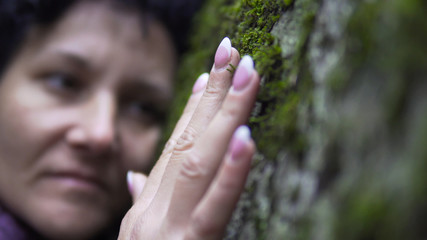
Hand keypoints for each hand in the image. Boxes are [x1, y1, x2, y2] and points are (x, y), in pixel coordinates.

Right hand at [118, 37, 259, 239]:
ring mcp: (166, 228)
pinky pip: (212, 209)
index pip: (173, 145)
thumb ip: (141, 200)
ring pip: (198, 161)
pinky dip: (228, 172)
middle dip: (212, 95)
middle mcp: (152, 208)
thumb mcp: (139, 234)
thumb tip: (137, 174)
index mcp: (147, 204)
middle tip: (235, 54)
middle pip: (187, 141)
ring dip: (224, 116)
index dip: (192, 108)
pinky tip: (245, 139)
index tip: (210, 74)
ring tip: (247, 78)